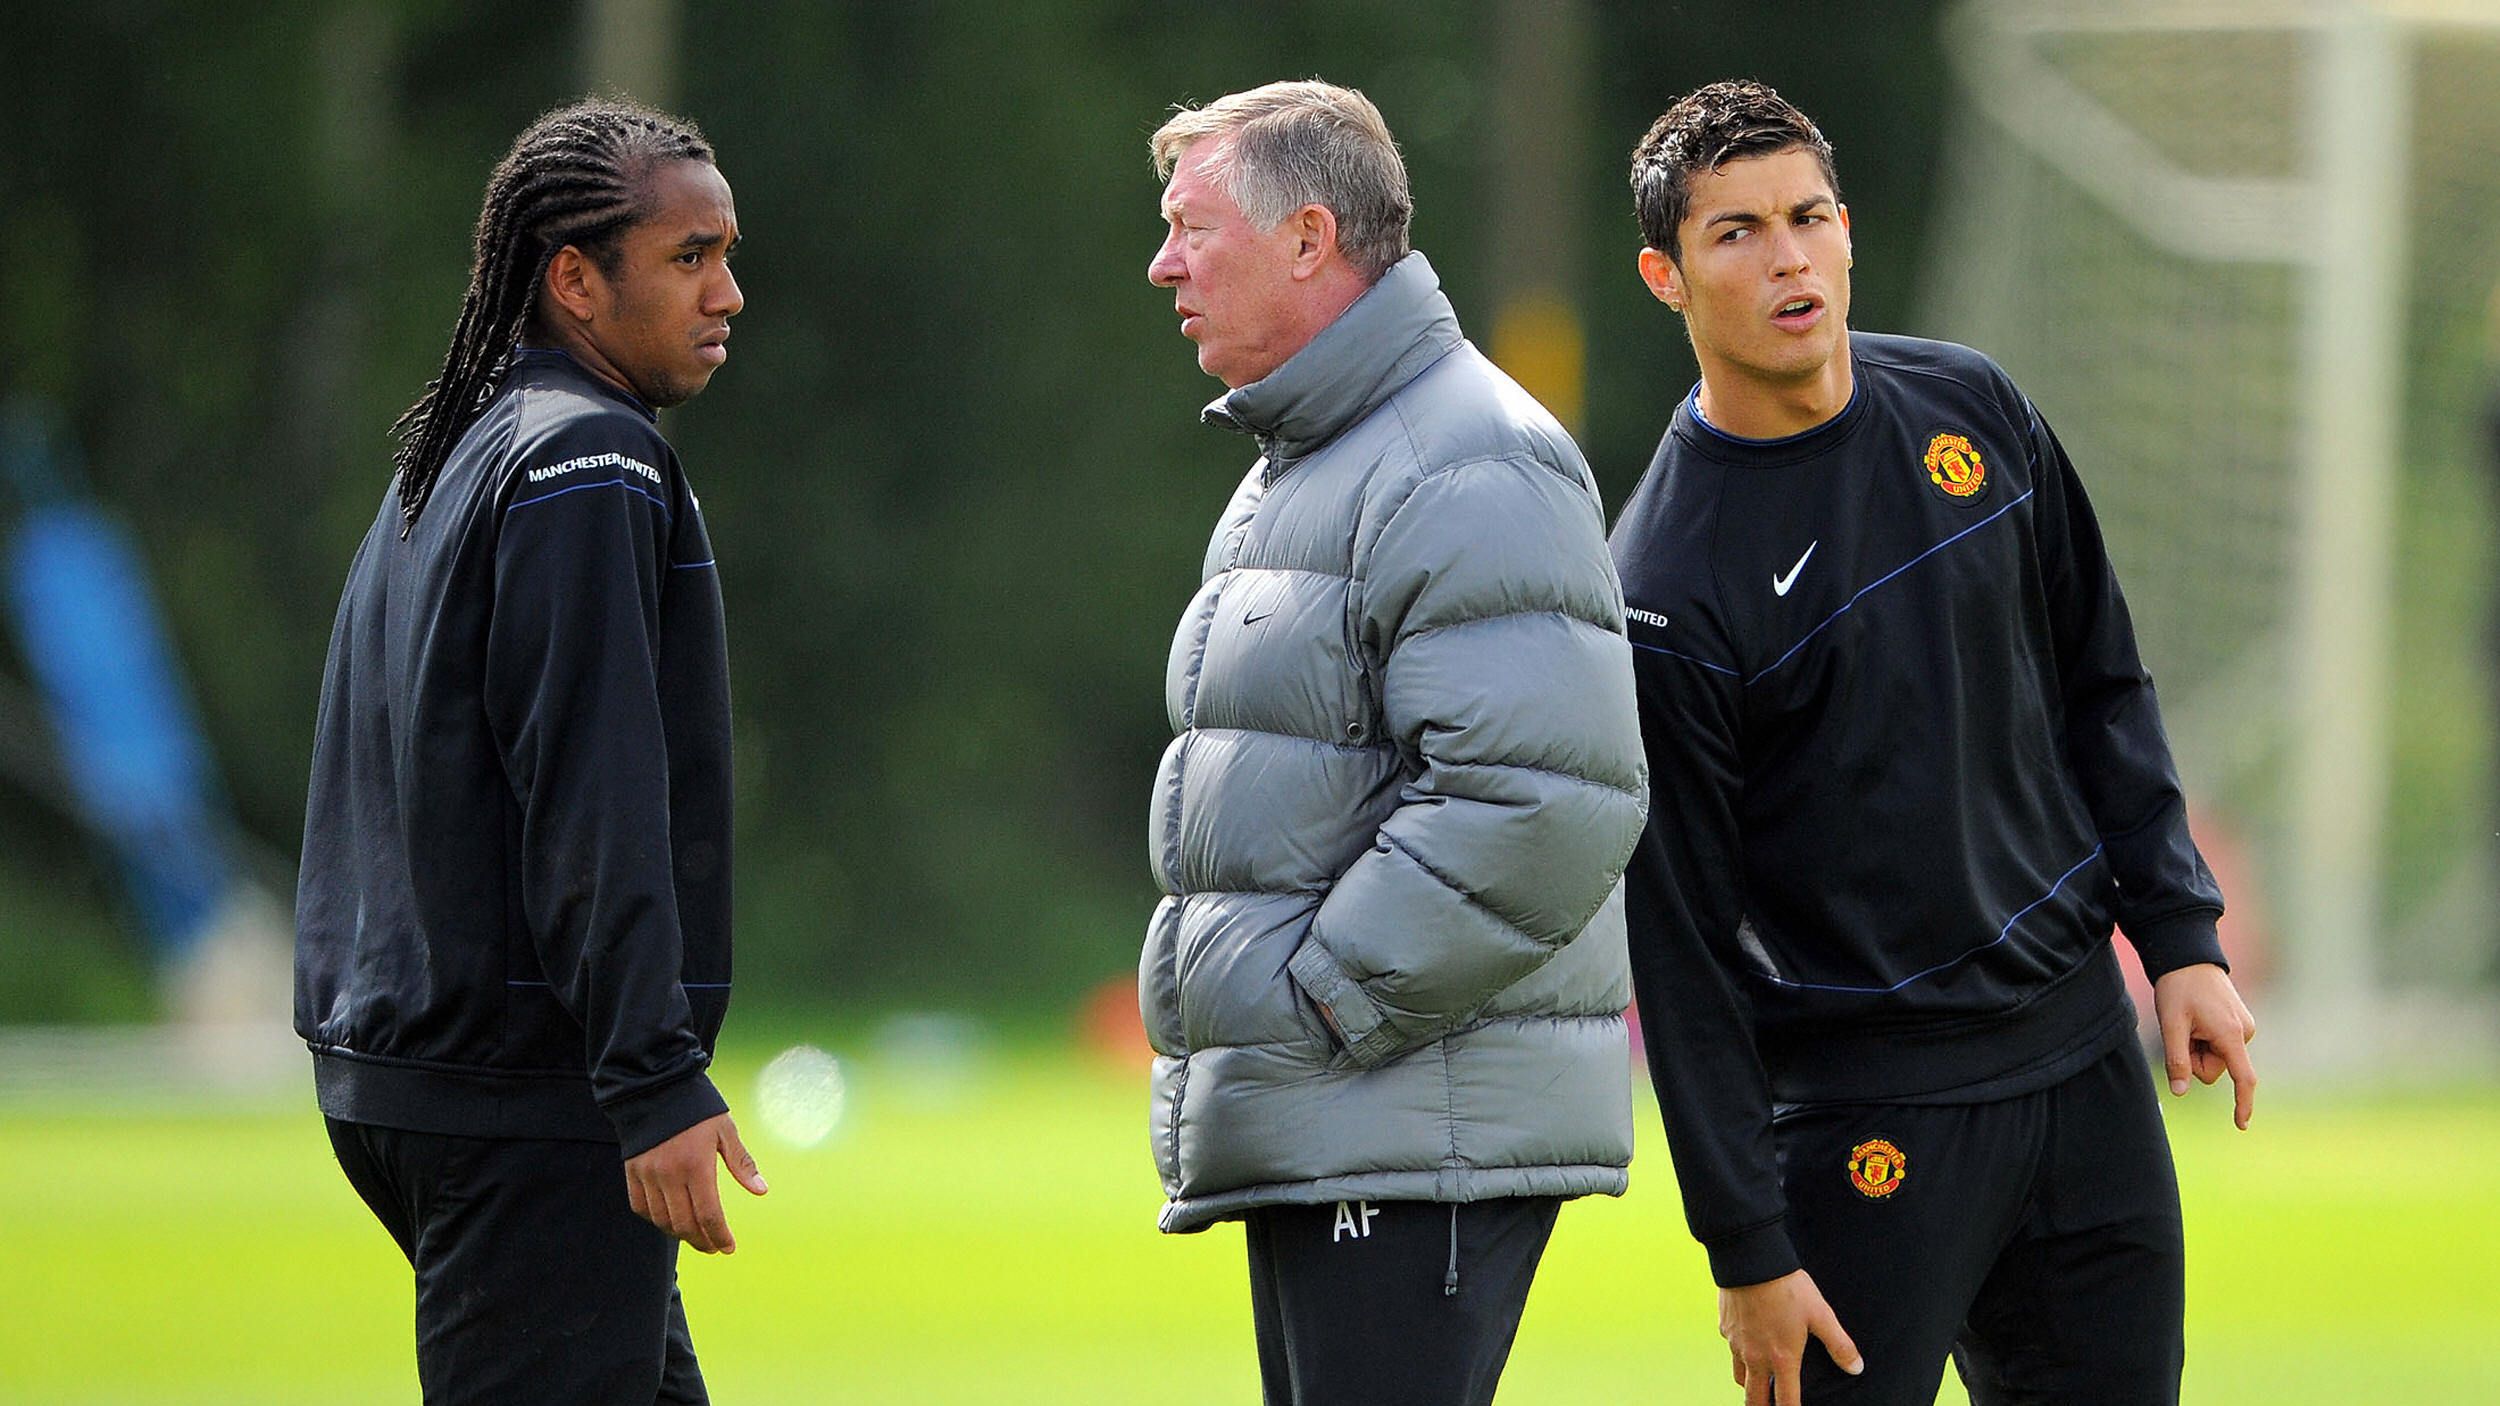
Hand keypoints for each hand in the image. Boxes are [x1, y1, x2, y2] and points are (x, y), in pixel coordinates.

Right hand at [623, 1111, 768, 1253]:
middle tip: (714, 1247)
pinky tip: (669, 1222)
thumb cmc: (697, 1108)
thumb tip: (761, 1191)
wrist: (656, 1088)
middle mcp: (669, 1174)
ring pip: (662, 1220)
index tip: (729, 1247)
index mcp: (696, 1165)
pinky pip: (641, 1207)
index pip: (709, 1215)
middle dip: (702, 1241)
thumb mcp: (725, 1131)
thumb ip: (742, 1163)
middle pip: (685, 1224)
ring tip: (696, 1237)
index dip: (720, 1236)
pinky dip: (655, 1220)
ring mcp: (648, 1175)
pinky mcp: (632, 1172)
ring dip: (680, 1235)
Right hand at [1720, 1269, 1862, 1405]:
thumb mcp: (1820, 1315)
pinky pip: (1731, 1350)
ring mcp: (1736, 1344)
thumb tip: (1856, 1368)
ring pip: (1740, 1377)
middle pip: (1754, 1399)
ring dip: (1750, 1385)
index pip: (1786, 1401)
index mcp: (1781, 1358)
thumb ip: (1839, 1344)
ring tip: (1759, 1383)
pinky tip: (1748, 1343)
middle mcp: (1756, 1357)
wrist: (1750, 1261)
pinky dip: (1740, 1356)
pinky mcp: (1724, 1328)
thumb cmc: (1787, 1287)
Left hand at [2152, 962, 2257, 1128]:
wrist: (2189, 957)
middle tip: (2182, 1029)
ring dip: (2198, 1047)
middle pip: (2215, 1069)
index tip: (2241, 1124)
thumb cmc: (2178, 988)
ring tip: (2190, 1020)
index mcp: (2231, 1035)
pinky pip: (2218, 1045)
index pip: (2243, 1078)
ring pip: (2215, 1058)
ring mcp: (2244, 1028)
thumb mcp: (2171, 1024)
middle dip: (2195, 1058)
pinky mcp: (2239, 1024)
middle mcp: (2244, 1033)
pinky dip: (2204, 1039)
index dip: (2242, 1103)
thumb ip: (2176, 1060)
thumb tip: (2180, 1092)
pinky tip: (2197, 1017)